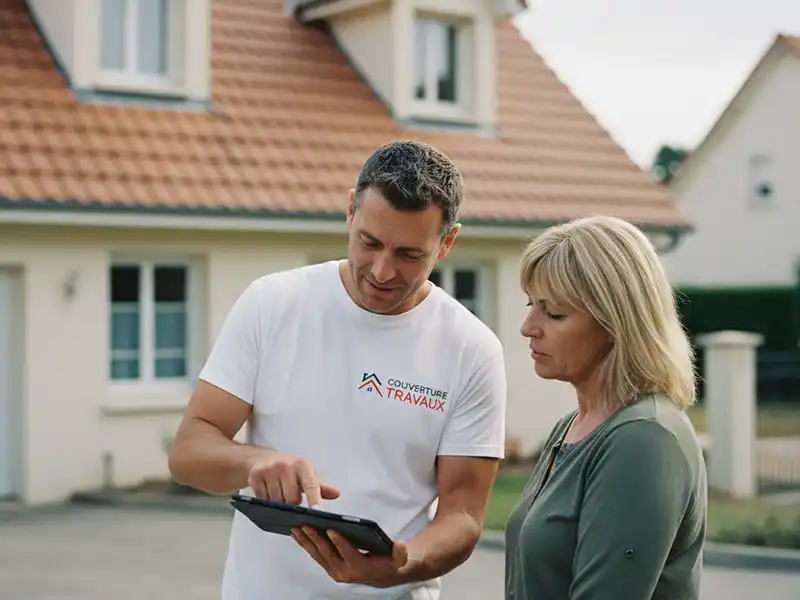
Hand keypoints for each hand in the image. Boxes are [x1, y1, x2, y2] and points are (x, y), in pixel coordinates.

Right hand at [246, 452, 339, 506]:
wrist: (263, 458)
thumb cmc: (290, 468)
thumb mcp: (307, 473)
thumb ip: (321, 486)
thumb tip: (336, 493)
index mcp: (302, 465)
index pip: (311, 484)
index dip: (314, 498)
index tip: (317, 511)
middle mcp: (286, 465)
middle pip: (292, 499)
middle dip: (293, 505)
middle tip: (292, 499)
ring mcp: (270, 469)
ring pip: (276, 501)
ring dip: (279, 505)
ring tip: (280, 495)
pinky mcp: (255, 475)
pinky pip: (262, 499)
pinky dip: (266, 501)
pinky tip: (268, 493)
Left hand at [291, 526, 408, 587]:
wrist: (381, 574)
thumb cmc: (389, 561)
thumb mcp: (399, 557)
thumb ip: (400, 552)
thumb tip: (398, 545)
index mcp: (360, 567)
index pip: (348, 553)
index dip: (340, 542)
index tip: (331, 530)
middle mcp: (344, 571)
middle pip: (328, 553)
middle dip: (316, 538)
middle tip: (306, 524)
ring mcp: (334, 570)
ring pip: (318, 554)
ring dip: (306, 541)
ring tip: (296, 527)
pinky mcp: (329, 567)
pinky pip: (315, 555)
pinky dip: (305, 544)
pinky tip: (297, 533)